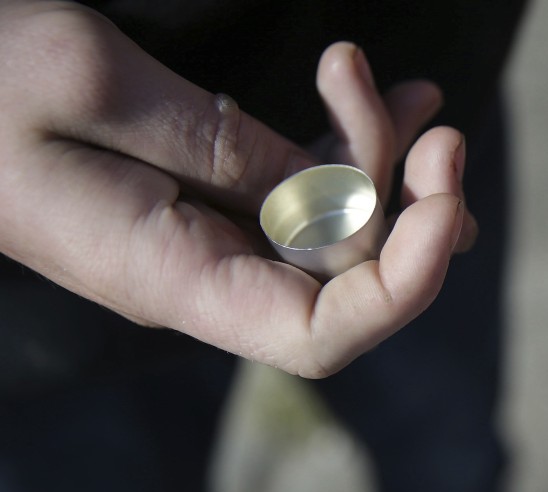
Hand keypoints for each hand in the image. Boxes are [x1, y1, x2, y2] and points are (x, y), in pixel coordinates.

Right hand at [0, 1, 472, 377]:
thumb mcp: (93, 87)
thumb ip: (223, 149)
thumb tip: (331, 197)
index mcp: (172, 276)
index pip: (321, 337)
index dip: (404, 286)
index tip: (443, 199)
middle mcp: (204, 276)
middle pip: (348, 280)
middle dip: (409, 203)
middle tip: (431, 120)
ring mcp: (210, 242)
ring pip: (336, 235)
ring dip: (389, 170)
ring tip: (416, 99)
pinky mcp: (208, 204)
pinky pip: (300, 194)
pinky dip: (348, 149)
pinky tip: (369, 94)